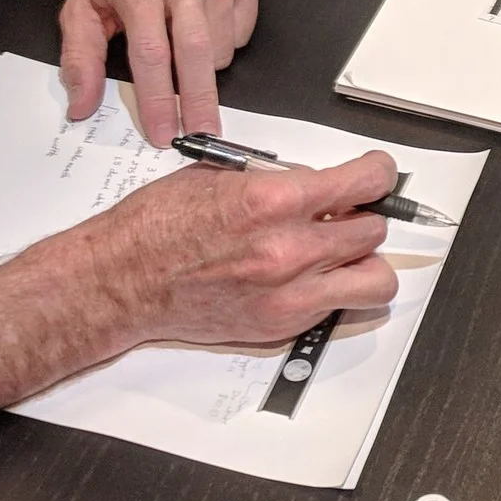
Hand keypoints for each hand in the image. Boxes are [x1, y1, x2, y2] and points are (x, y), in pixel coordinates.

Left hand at [59, 0, 259, 144]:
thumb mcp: (83, 3)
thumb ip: (80, 57)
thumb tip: (81, 105)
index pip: (151, 55)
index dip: (157, 99)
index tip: (163, 132)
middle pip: (195, 53)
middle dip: (199, 100)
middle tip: (202, 133)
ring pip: (220, 47)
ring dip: (205, 68)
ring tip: (184, 53)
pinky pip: (240, 33)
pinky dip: (224, 44)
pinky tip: (204, 26)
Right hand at [59, 149, 401, 349]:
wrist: (121, 281)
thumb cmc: (158, 226)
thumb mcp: (221, 175)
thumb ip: (279, 179)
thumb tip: (319, 181)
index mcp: (274, 200)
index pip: (367, 182)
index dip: (379, 174)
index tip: (377, 175)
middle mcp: (290, 248)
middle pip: (375, 230)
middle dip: (363, 216)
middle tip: (345, 214)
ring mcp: (289, 294)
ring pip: (376, 279)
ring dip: (364, 262)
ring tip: (341, 253)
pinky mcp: (281, 325)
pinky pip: (335, 307)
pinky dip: (331, 291)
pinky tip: (305, 277)